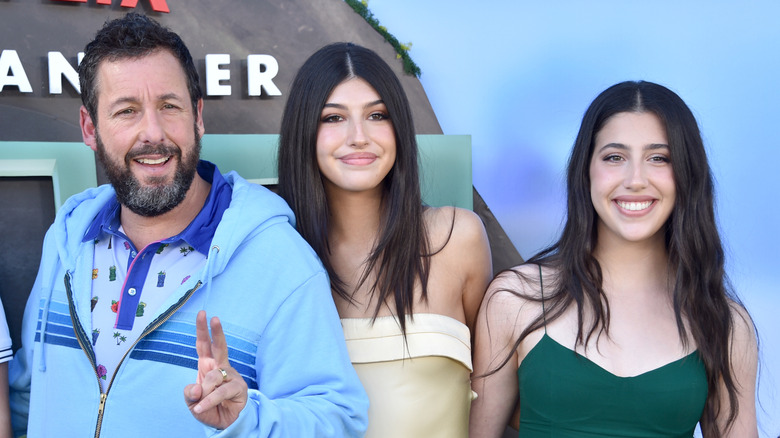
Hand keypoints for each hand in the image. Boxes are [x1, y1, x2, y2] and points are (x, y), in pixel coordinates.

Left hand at [184, 310, 247, 428]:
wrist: (225, 424)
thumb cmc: (208, 409)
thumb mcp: (192, 403)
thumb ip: (190, 394)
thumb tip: (197, 388)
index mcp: (207, 366)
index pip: (204, 345)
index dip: (202, 330)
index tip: (203, 314)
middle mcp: (220, 367)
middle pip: (219, 346)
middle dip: (216, 332)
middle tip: (214, 318)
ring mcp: (231, 376)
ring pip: (214, 376)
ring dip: (204, 392)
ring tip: (199, 405)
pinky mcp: (239, 387)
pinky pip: (220, 392)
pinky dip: (209, 401)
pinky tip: (201, 408)